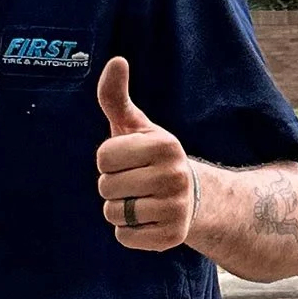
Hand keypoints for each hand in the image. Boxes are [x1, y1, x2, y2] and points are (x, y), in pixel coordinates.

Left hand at [96, 56, 195, 250]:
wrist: (193, 198)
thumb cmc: (151, 156)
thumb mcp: (136, 126)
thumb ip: (116, 97)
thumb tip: (116, 60)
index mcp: (166, 145)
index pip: (104, 157)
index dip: (109, 160)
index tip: (130, 160)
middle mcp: (176, 176)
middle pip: (106, 186)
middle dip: (113, 185)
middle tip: (136, 182)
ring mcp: (176, 209)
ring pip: (113, 213)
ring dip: (119, 209)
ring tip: (141, 200)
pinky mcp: (172, 238)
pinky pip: (124, 236)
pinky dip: (128, 231)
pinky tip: (147, 220)